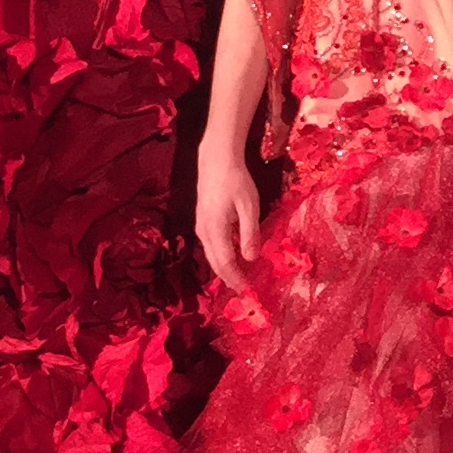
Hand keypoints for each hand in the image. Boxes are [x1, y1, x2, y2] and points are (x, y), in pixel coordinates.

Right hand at [196, 145, 261, 288]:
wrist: (216, 161)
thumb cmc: (236, 181)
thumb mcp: (249, 206)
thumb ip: (249, 233)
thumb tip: (251, 258)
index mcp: (215, 229)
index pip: (224, 262)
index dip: (235, 278)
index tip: (247, 290)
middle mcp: (204, 231)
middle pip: (215, 262)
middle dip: (229, 277)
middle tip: (244, 290)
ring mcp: (201, 226)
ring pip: (212, 254)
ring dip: (225, 268)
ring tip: (240, 278)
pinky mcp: (203, 221)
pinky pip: (212, 245)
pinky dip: (222, 256)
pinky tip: (234, 257)